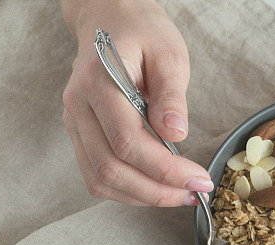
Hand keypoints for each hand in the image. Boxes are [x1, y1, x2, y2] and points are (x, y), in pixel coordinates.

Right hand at [60, 0, 212, 205]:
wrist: (110, 19)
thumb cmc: (143, 34)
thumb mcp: (169, 54)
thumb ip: (172, 94)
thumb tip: (175, 134)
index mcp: (99, 82)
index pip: (128, 142)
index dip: (165, 170)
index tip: (199, 179)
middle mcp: (79, 106)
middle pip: (111, 168)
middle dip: (157, 191)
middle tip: (195, 193)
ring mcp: (75, 123)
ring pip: (100, 179)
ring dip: (143, 197)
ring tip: (180, 194)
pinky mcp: (80, 135)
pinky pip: (97, 176)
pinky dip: (128, 191)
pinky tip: (157, 187)